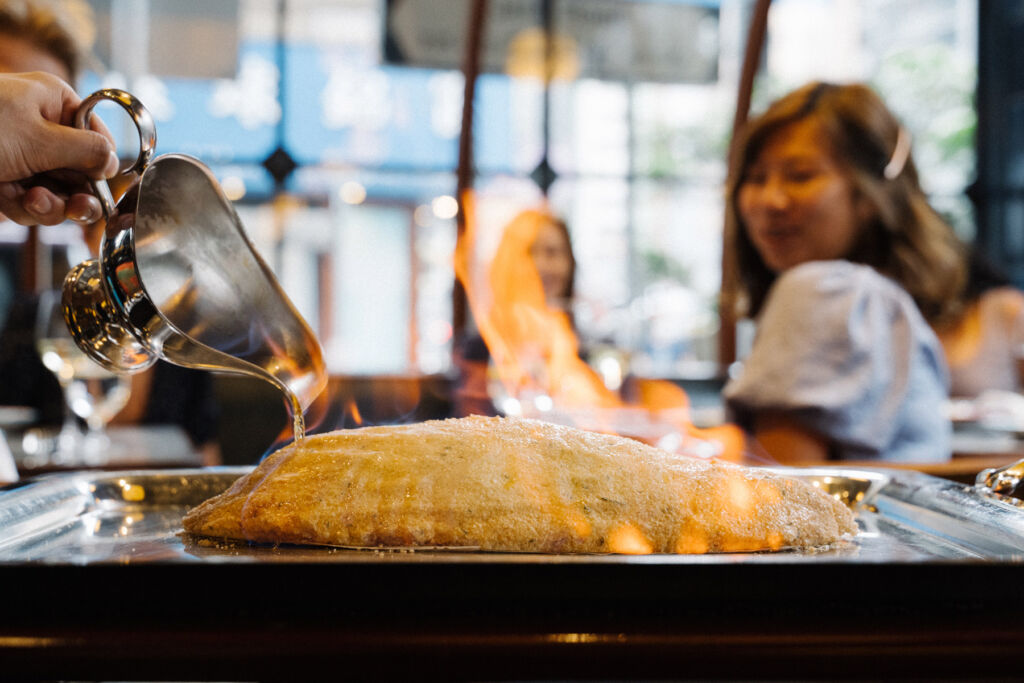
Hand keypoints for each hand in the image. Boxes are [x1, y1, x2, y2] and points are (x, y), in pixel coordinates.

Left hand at [0, 72, 118, 225]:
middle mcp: (41, 129)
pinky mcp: (5, 183)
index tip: (102, 183)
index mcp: (52, 102)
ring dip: (47, 205)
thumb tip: (115, 162)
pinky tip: (12, 201)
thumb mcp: (39, 137)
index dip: (102, 163)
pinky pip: (31, 204)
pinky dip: (24, 208)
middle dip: (74, 193)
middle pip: (80, 172)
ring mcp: (22, 158)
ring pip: (58, 194)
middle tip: (78, 209)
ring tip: (30, 201)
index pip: (96, 135)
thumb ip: (86, 151)